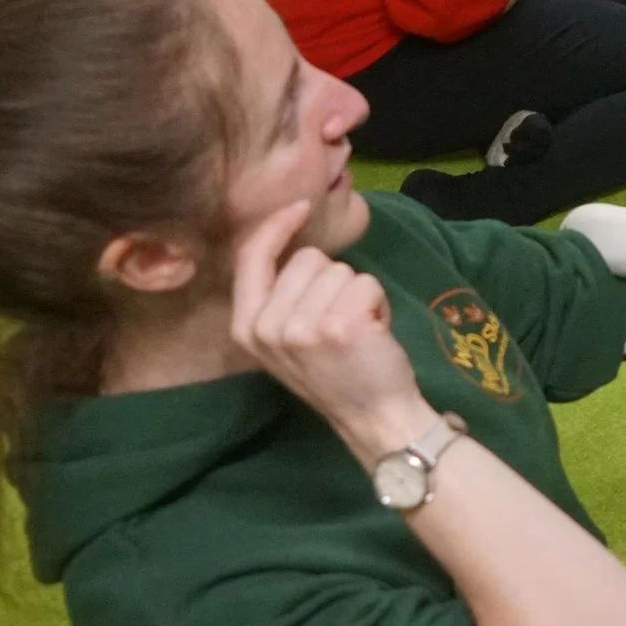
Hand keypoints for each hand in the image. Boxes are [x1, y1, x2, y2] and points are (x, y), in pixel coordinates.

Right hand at [229, 201, 433, 458]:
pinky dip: (379, 302)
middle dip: (334, 280)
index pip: (250, 259)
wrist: (373, 417)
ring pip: (341, 269)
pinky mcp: (338, 326)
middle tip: (342, 322)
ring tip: (358, 330)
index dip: (275, 228)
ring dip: (359, 293)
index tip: (300, 208)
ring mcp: (301, 327)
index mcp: (247, 328)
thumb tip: (292, 245)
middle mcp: (268, 327)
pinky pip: (366, 283)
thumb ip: (279, 301)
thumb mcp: (286, 342)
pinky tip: (374, 333)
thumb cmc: (337, 374)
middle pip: (308, 258)